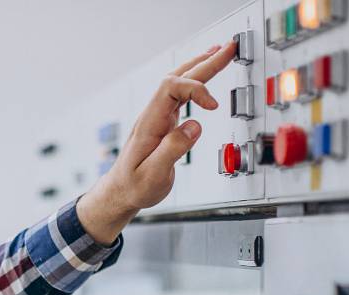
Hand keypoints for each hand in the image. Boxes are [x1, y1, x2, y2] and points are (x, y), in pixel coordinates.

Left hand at [76, 41, 237, 244]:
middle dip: (205, 62)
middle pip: (178, 77)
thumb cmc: (133, 186)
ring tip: (221, 52)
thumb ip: (172, 150)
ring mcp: (158, 117)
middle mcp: (153, 115)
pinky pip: (181, 94)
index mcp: (149, 123)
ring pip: (180, 83)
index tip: (213, 106)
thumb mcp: (153, 174)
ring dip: (201, 66)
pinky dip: (196, 81)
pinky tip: (204, 75)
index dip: (196, 90)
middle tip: (228, 48)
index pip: (171, 88)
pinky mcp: (164, 123)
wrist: (120, 192)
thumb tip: (194, 126)